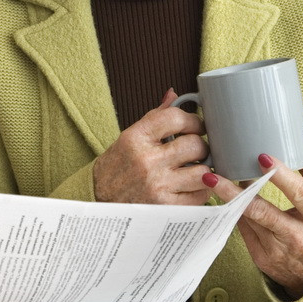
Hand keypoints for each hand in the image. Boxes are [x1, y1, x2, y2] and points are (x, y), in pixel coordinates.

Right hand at [93, 90, 211, 203]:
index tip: (196, 126)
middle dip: (202, 146)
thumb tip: (173, 94)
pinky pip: (200, 195)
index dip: (193, 120)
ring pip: (202, 171)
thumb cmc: (115, 170)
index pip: (175, 118)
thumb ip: (154, 118)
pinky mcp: (166, 207)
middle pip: (195, 144)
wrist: (98, 202)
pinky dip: (201, 190)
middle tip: (198, 150)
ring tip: (196, 168)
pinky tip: (191, 186)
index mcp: (135, 138)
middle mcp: (146, 161)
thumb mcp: (128, 139)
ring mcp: (158, 185)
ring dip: (204, 169)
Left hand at [203, 154, 302, 299]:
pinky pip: (244, 229)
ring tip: (212, 179)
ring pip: (248, 219)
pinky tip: (223, 197)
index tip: (262, 157)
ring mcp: (277, 249)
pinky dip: (234, 211)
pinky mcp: (262, 257)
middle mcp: (298, 235)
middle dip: (236, 192)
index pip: (299, 193)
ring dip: (228, 198)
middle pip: (263, 211)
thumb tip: (299, 150)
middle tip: (215, 174)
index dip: (280, 176)